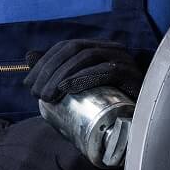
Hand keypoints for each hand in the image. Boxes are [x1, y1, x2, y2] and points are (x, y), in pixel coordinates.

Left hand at [24, 39, 145, 103]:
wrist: (141, 122)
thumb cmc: (109, 104)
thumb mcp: (79, 85)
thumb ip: (56, 70)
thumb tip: (29, 56)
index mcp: (100, 48)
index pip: (66, 46)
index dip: (44, 62)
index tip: (28, 84)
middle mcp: (112, 49)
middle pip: (74, 49)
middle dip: (50, 70)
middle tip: (36, 94)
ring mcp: (124, 61)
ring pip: (88, 57)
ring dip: (62, 76)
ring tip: (48, 96)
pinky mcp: (132, 76)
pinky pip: (108, 71)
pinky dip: (85, 78)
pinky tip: (68, 89)